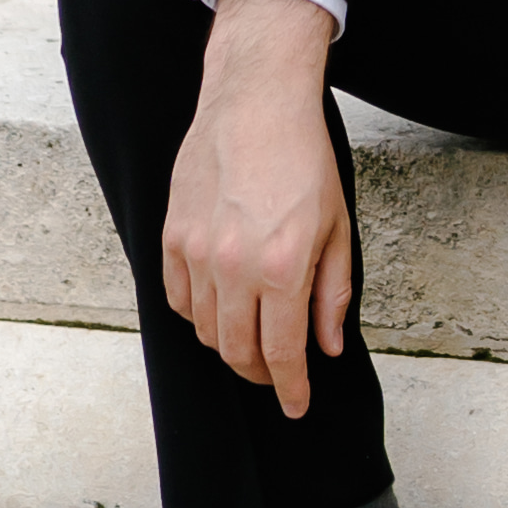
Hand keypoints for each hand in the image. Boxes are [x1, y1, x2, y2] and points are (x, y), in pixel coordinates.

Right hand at [162, 0, 354, 412]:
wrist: (256, 101)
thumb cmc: (303, 159)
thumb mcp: (336, 228)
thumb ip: (332, 292)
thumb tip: (326, 347)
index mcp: (283, 268)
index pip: (283, 353)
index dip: (290, 388)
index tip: (296, 406)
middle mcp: (235, 267)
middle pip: (238, 352)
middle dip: (260, 375)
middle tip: (276, 377)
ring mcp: (196, 253)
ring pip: (205, 330)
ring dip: (229, 346)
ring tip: (251, 340)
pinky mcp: (171, 237)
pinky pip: (178, 299)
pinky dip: (197, 315)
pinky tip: (218, 309)